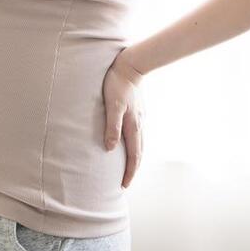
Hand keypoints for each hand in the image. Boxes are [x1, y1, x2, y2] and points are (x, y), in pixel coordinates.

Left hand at [103, 50, 145, 188]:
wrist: (130, 65)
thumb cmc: (117, 84)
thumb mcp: (112, 105)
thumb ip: (111, 127)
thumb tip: (110, 148)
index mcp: (133, 125)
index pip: (133, 155)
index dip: (129, 171)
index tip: (124, 185)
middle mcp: (139, 124)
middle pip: (138, 152)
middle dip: (133, 169)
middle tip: (126, 183)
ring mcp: (139, 118)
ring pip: (139, 144)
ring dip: (134, 158)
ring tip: (128, 168)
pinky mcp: (137, 112)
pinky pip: (137, 134)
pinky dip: (134, 145)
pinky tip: (128, 144)